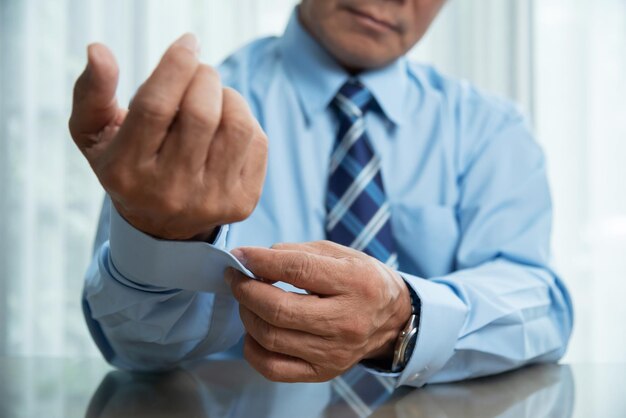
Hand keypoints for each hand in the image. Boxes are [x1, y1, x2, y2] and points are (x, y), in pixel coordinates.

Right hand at [68, 34, 267, 239]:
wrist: (161, 225)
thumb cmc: (128, 165)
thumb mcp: (95, 134)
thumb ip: (91, 93)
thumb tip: (99, 51)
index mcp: (127, 171)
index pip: (155, 107)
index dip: (175, 65)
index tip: (188, 43)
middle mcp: (170, 191)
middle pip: (201, 114)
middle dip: (204, 77)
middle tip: (200, 72)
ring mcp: (210, 201)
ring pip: (236, 126)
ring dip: (228, 96)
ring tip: (213, 97)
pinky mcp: (242, 203)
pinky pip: (257, 142)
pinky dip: (245, 121)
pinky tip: (226, 125)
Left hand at [226, 241, 411, 381]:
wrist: (393, 320)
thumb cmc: (363, 280)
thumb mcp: (341, 254)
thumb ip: (299, 252)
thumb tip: (255, 259)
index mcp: (356, 283)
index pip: (298, 270)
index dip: (261, 260)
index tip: (240, 254)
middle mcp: (347, 321)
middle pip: (279, 310)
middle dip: (246, 290)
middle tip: (236, 277)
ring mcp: (335, 352)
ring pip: (271, 338)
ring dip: (247, 314)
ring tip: (247, 300)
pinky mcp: (324, 372)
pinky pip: (273, 368)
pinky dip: (252, 348)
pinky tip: (253, 330)